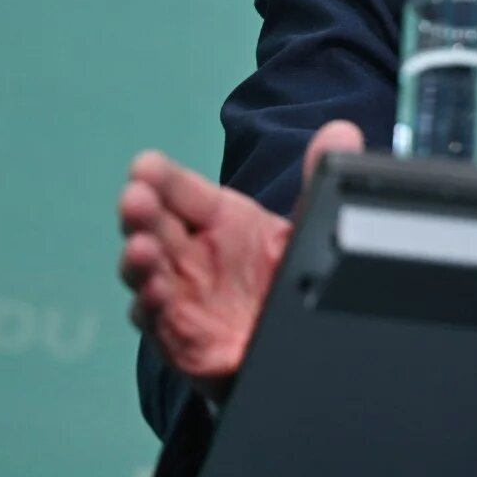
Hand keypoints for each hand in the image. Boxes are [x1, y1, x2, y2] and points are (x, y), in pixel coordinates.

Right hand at [117, 121, 363, 399]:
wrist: (294, 345)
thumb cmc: (285, 280)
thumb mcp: (308, 227)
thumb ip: (319, 180)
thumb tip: (341, 131)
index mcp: (219, 219)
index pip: (182, 190)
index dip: (161, 177)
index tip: (145, 165)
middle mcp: (192, 254)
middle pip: (153, 227)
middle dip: (139, 212)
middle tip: (135, 199)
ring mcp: (182, 295)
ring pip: (146, 275)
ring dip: (138, 262)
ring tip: (141, 248)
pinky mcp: (183, 340)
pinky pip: (161, 323)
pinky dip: (154, 309)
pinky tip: (157, 295)